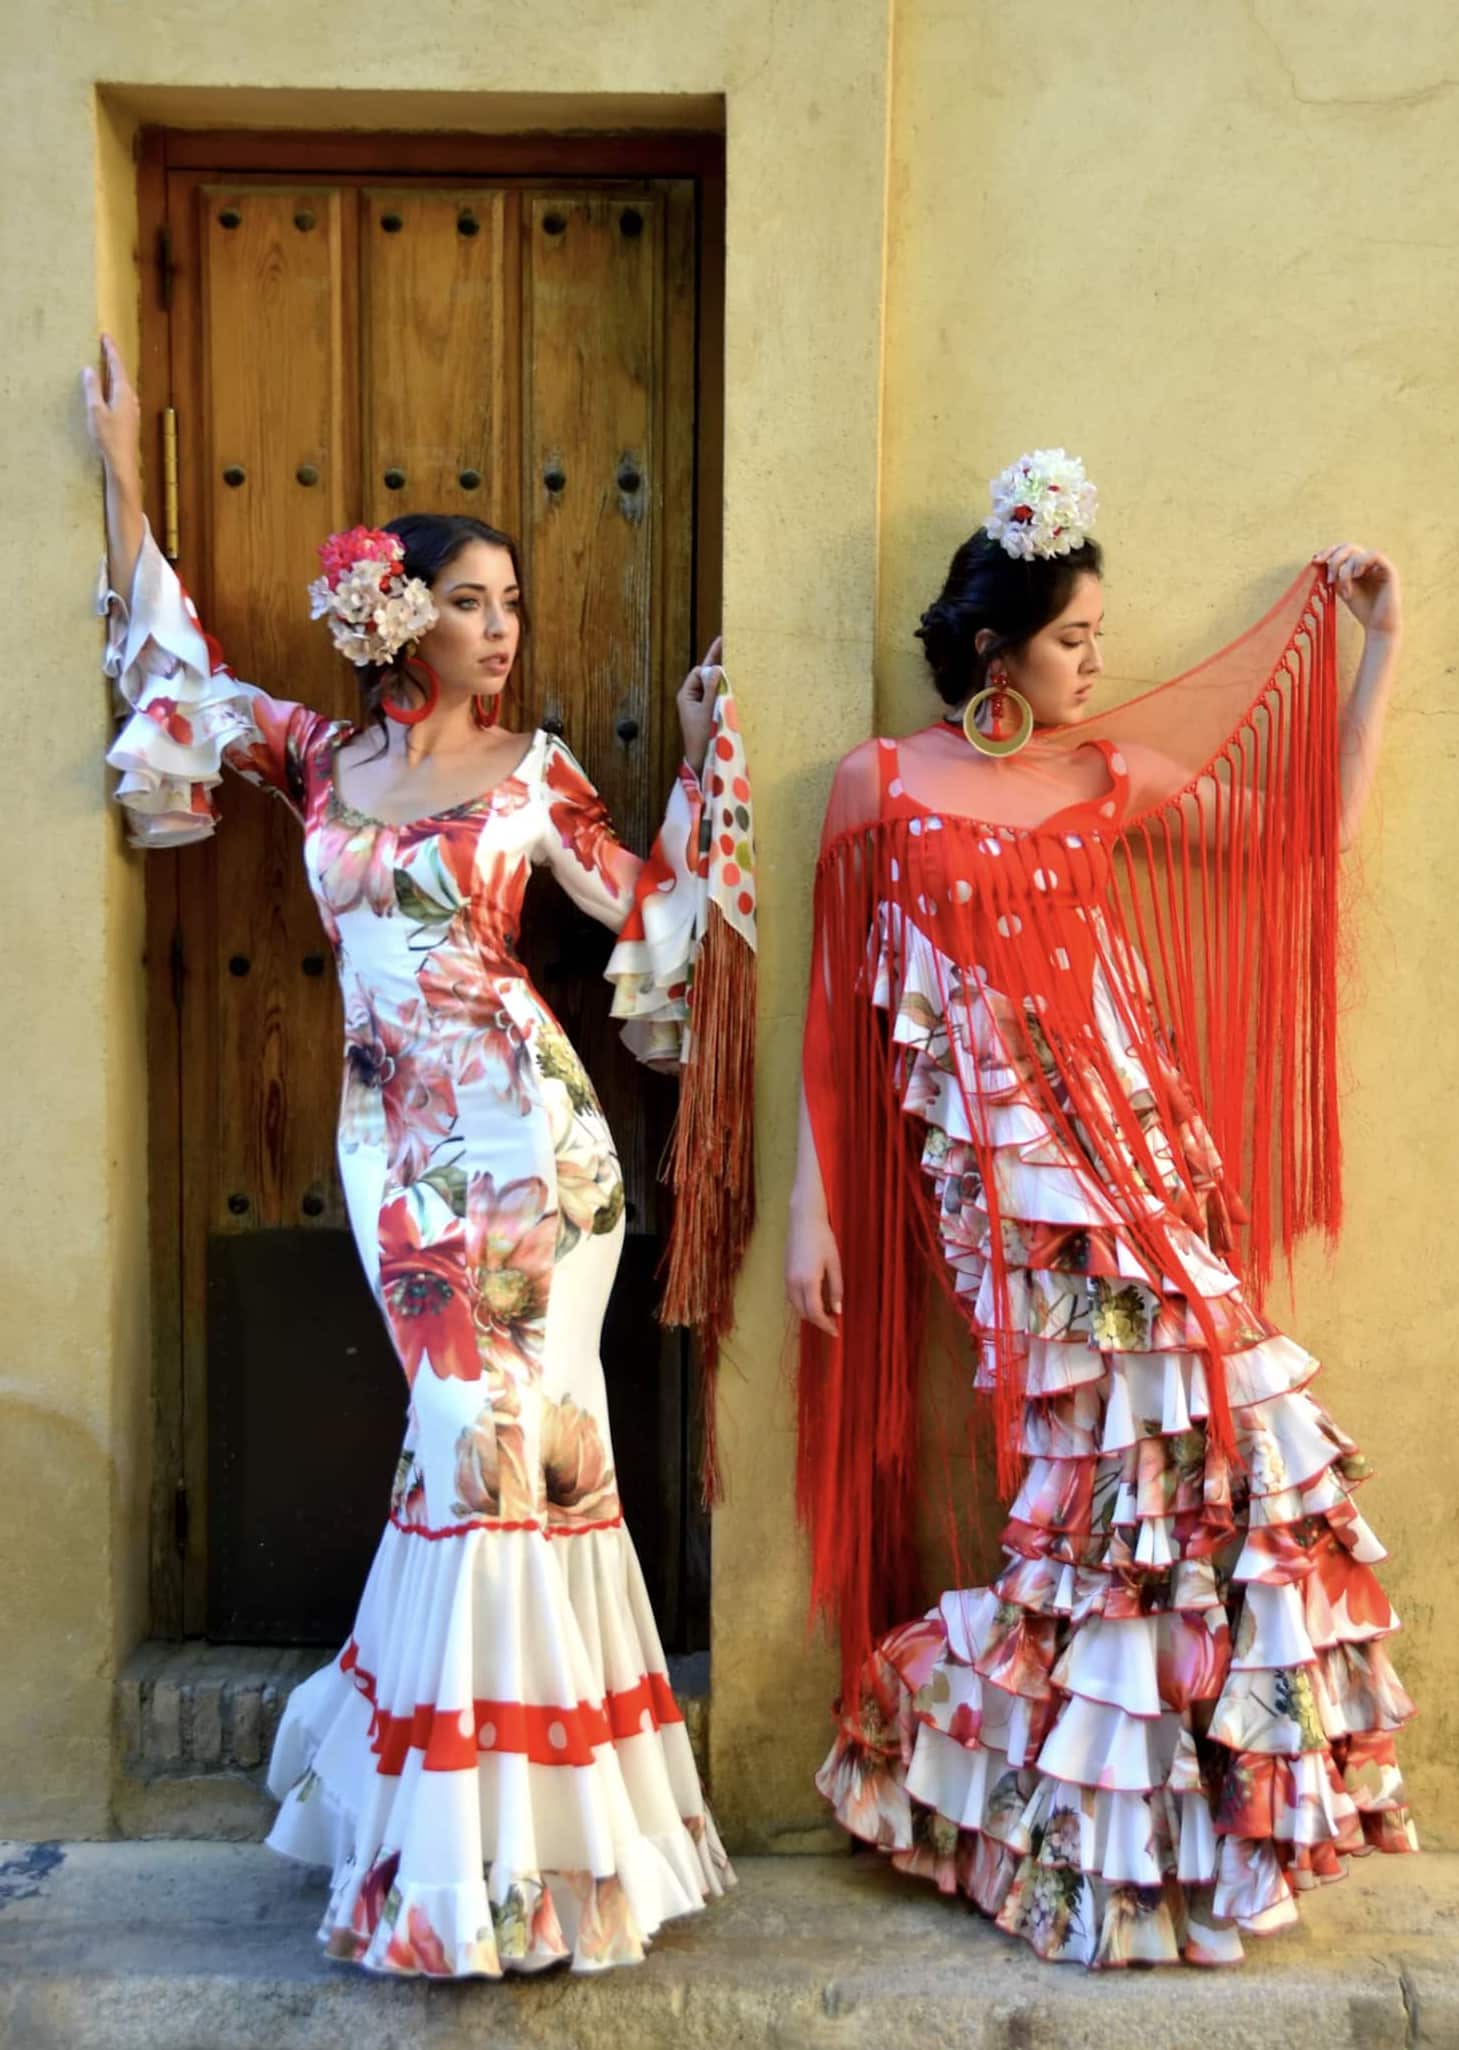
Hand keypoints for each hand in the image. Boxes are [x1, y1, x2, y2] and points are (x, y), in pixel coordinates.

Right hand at [81, 335, 141, 487]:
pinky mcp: (130, 418)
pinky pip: (122, 395)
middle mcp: (131, 398)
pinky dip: (115, 385)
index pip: (116, 365)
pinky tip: (111, 389)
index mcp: (123, 392)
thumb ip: (92, 388)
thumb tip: (89, 369)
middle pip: (121, 373)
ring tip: (106, 363)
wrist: (123, 461)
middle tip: (105, 346)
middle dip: (113, 358)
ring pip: (123, 384)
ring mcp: (133, 408)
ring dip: (114, 372)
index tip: (105, 336)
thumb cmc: (109, 436)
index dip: (110, 350)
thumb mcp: (95, 410)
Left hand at [676, 636, 722, 775]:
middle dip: (716, 667)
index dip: (710, 666)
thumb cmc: (702, 737)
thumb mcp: (708, 710)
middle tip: (728, 644)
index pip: (698, 672)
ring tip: (736, 664)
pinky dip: (723, 692)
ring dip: (722, 680)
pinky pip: (715, 697)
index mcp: (686, 695)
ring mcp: (698, 706)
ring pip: (711, 687)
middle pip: (704, 677)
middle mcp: (691, 698)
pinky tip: (735, 687)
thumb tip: (716, 668)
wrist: (701, 760)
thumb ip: (713, 689)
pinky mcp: (706, 714)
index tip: (723, 652)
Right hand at [785, 1200, 842, 1336]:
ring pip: (796, 1307)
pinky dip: (802, 1305)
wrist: (803, 1221)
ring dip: (810, 1314)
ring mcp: (787, 1279)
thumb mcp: (834, 1264)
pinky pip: (792, 1298)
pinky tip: (814, 1301)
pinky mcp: (785, 1274)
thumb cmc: (823, 1239)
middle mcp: (794, 1284)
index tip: (836, 1332)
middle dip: (818, 1322)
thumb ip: (836, 1288)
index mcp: (808, 1282)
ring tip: (826, 1313)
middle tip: (834, 1323)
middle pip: (804, 1313)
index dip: (826, 1325)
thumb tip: (837, 1310)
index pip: (815, 1313)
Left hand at [1313, 543, 1401, 639]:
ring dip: (1346, 571)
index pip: (1342, 549)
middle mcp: (1369, 562)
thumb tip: (1318, 561)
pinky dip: (1361, 563)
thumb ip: (1334, 575)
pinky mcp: (1389, 570)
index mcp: (1358, 565)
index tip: (1315, 561)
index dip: (1328, 551)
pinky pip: (1374, 555)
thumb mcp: (1342, 589)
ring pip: (1357, 554)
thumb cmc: (1362, 609)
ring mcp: (1379, 565)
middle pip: (1349, 547)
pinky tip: (1356, 576)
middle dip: (1334, 559)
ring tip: (1345, 591)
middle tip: (1329, 579)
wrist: (1378, 627)